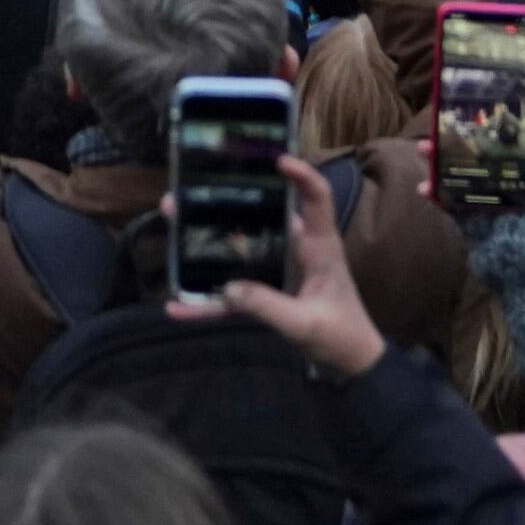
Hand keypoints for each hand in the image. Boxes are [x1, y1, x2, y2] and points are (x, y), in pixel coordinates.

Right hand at [174, 154, 384, 379]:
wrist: (351, 364)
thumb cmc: (341, 336)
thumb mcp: (306, 324)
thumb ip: (269, 306)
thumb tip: (226, 288)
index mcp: (319, 247)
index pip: (317, 199)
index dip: (302, 175)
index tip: (278, 159)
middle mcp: (297, 250)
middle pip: (263, 214)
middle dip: (228, 199)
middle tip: (190, 190)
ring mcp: (279, 269)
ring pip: (240, 247)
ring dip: (208, 238)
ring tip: (173, 219)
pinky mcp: (266, 293)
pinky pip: (233, 293)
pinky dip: (208, 301)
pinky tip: (178, 309)